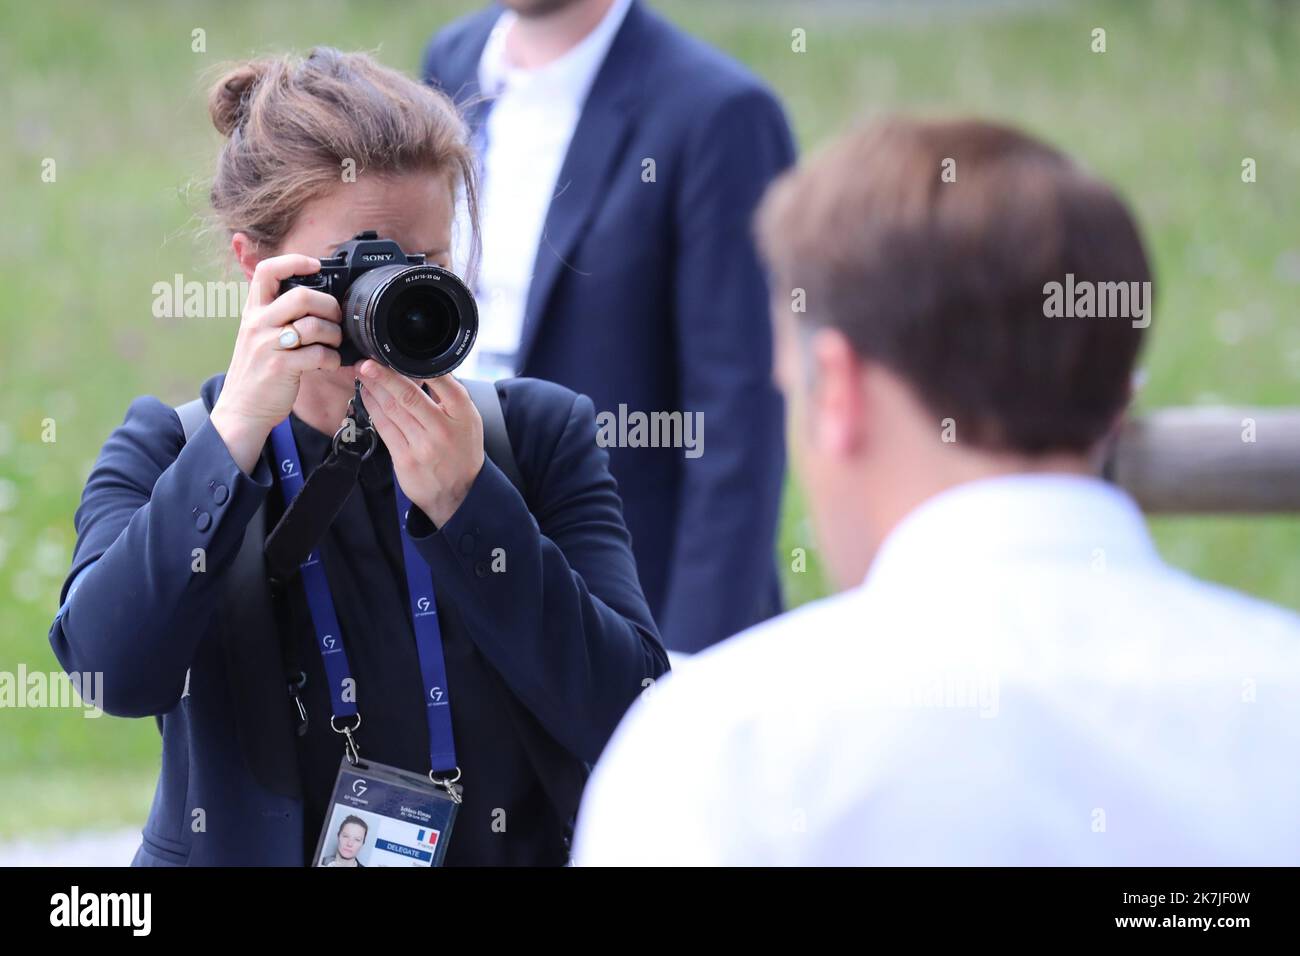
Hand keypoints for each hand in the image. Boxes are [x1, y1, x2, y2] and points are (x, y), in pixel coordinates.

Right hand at [209, 255, 342, 471]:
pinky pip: (319, 354)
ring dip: (334, 334)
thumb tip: (313, 299)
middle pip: (301, 296)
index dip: (294, 261)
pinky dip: (333, 359)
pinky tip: (330, 363)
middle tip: (336, 318)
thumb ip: (277, 315)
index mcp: (253, 311)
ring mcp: (268, 345)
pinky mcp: (282, 367)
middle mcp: (258, 324)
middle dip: (329, 305)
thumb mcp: (258, 335)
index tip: (315, 265)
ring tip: (334, 344)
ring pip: (314, 325)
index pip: (267, 271)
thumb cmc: (258, 371)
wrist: (242, 409)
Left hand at [358, 361, 484, 526]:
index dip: (415, 367)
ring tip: (362, 375)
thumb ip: (450, 395)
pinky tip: (367, 396)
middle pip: (408, 395)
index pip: (440, 382)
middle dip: (383, 376)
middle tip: (366, 362)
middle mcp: (443, 429)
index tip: (395, 355)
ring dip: (373, 389)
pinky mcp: (405, 459)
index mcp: (462, 414)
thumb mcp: (469, 419)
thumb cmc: (463, 451)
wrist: (459, 492)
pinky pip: (384, 428)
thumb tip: (426, 368)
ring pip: (392, 409)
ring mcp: (422, 445)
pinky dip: (373, 408)